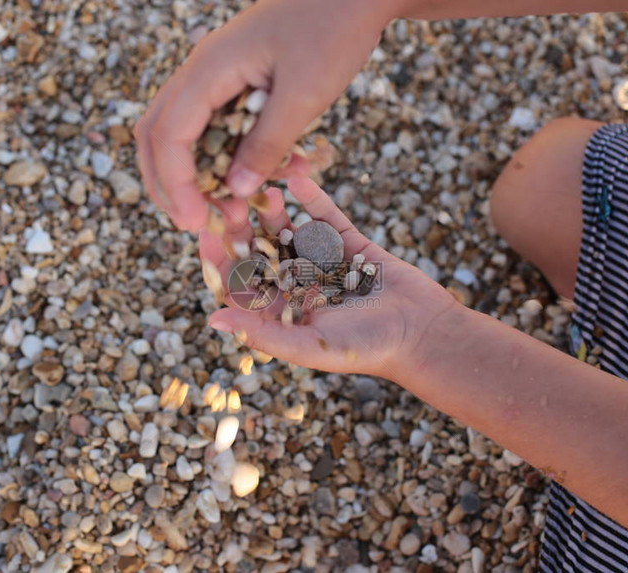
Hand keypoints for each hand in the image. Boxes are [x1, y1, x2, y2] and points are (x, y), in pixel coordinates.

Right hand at [133, 0, 397, 230]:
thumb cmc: (334, 29)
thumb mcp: (304, 95)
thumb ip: (267, 144)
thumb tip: (235, 190)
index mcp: (209, 69)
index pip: (169, 136)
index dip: (176, 186)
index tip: (196, 223)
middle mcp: (202, 70)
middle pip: (158, 133)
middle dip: (169, 183)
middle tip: (194, 223)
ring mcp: (217, 73)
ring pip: (182, 130)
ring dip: (195, 173)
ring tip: (222, 207)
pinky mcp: (236, 79)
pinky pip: (215, 123)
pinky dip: (225, 155)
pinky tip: (250, 177)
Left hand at [199, 177, 457, 380]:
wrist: (423, 333)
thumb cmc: (366, 349)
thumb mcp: (309, 345)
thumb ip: (262, 332)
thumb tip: (212, 319)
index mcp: (280, 313)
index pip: (239, 284)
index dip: (220, 259)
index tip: (204, 232)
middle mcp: (296, 286)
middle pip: (259, 252)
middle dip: (243, 227)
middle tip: (230, 200)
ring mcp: (321, 261)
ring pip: (288, 230)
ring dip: (273, 210)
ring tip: (263, 188)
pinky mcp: (348, 243)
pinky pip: (326, 216)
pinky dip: (313, 198)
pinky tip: (298, 179)